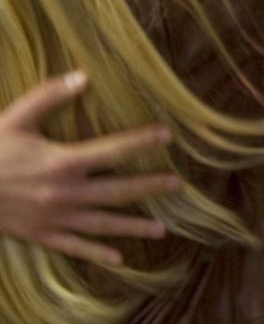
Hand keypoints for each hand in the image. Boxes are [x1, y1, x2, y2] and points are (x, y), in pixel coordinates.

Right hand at [0, 72, 180, 265]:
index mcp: (63, 161)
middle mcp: (65, 193)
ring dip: (134, 226)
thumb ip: (50, 95)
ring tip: (162, 229)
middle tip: (177, 184)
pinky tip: (120, 259)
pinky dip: (98, 253)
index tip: (168, 135)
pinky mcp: (41, 235)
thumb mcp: (16, 118)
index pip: (114, 150)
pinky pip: (75, 247)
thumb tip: (84, 75)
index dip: (143, 141)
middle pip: (117, 190)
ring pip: (103, 223)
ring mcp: (54, 218)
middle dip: (149, 186)